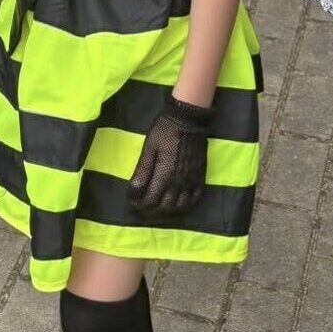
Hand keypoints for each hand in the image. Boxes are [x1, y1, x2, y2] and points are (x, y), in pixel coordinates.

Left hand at [128, 95, 211, 216]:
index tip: (132, 202)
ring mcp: (191, 182)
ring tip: (157, 208)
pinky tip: (177, 204)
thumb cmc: (165, 131)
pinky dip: (185, 206)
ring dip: (167, 212)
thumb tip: (133, 191)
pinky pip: (194, 200)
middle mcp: (179, 183)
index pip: (150, 201)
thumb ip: (143, 170)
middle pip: (165, 208)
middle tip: (142, 208)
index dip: (139, 205)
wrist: (188, 119)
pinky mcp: (200, 178)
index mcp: (165, 175)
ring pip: (180, 207)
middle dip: (151, 211)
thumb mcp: (149, 147)